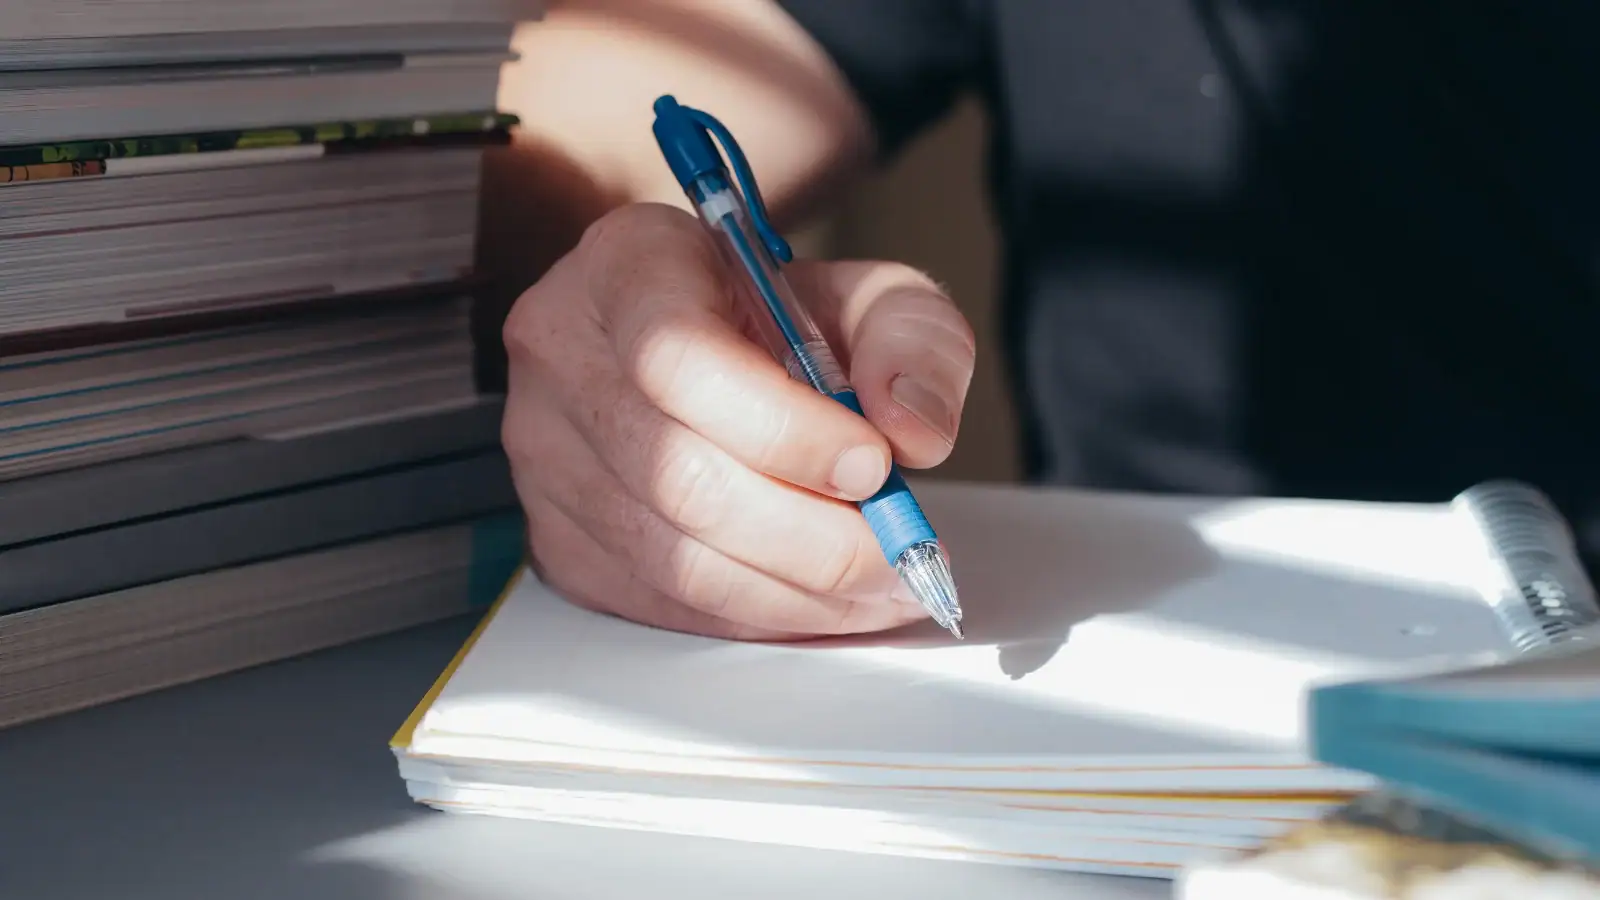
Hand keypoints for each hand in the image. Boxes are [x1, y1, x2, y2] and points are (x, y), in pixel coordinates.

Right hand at [502, 203, 974, 639]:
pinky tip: (818, 600)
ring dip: (794, 592)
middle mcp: (562, 353)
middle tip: (900, 552)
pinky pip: (657, 603)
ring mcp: (543, 453)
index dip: (784, 430)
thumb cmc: (780, 317)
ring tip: (879, 586)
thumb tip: (912, 428)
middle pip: (677, 476)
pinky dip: (753, 614)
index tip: (874, 465)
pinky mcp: (555, 536)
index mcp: (627, 264)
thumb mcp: (868, 295)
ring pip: (670, 558)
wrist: (706, 340)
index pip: (680, 359)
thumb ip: (913, 342)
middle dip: (811, 536)